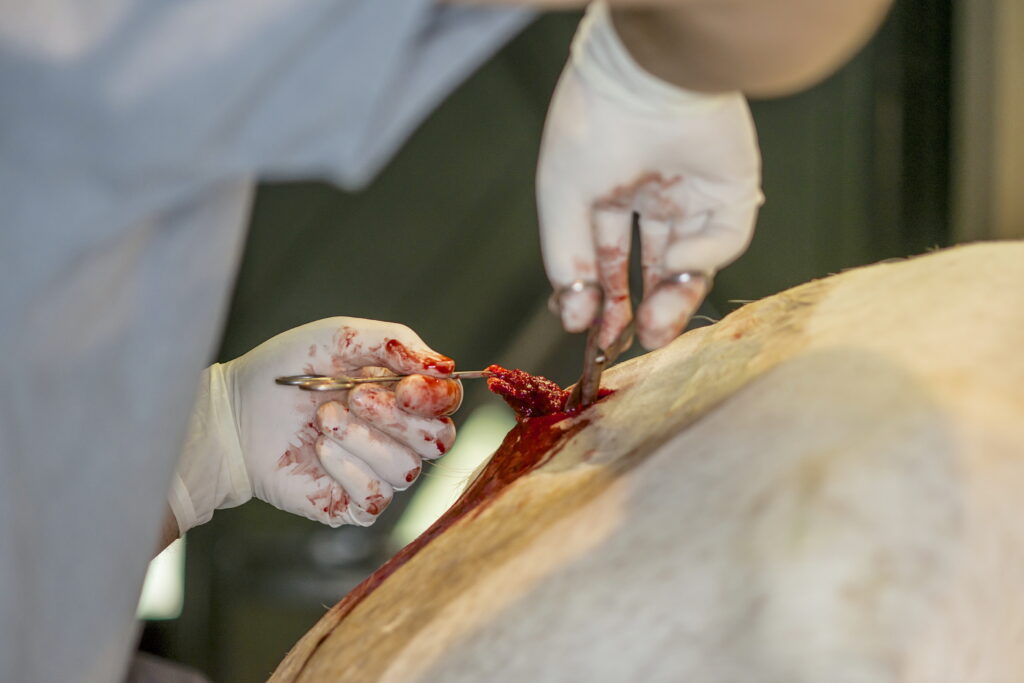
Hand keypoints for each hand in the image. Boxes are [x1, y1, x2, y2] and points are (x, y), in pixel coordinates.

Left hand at [169, 318, 461, 532]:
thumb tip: (444, 365)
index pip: (448, 403)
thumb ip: (395, 341)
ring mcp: (378, 472)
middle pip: (440, 440)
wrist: (235, 412)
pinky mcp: (353, 504)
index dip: (436, 398)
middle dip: (396, 417)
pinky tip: (320, 449)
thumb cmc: (287, 371)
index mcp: (402, 395)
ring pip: (407, 469)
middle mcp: (398, 436)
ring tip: (324, 419)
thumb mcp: (341, 337)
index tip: (405, 386)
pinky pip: (376, 496)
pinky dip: (348, 468)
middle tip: (354, 397)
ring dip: (363, 439)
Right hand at [537, 1, 762, 349]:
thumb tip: (573, 317)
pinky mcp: (733, 192)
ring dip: (670, 302)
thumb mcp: (561, 200)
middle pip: (648, 266)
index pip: (604, 256)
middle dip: (636, 308)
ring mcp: (695, 195)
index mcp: (609, 190)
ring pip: (687, 265)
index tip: (588, 331)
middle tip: (625, 343)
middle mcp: (653, 195)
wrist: (649, 77)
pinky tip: (678, 253)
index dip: (597, 295)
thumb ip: (566, 261)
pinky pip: (722, 242)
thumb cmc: (593, 126)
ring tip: (653, 331)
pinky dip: (701, 257)